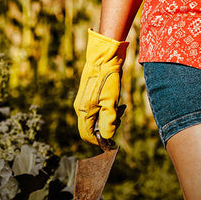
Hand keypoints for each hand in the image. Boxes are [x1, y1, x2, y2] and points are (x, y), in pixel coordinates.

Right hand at [74, 29, 126, 146]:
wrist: (104, 58)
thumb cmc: (107, 80)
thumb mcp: (110, 102)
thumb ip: (108, 121)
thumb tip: (107, 137)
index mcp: (83, 111)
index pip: (87, 135)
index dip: (99, 141)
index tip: (112, 141)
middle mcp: (81, 108)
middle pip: (92, 128)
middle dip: (106, 128)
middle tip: (119, 117)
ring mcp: (85, 102)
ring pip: (96, 119)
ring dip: (109, 118)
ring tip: (119, 108)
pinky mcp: (91, 96)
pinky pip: (98, 110)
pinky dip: (108, 110)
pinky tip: (117, 102)